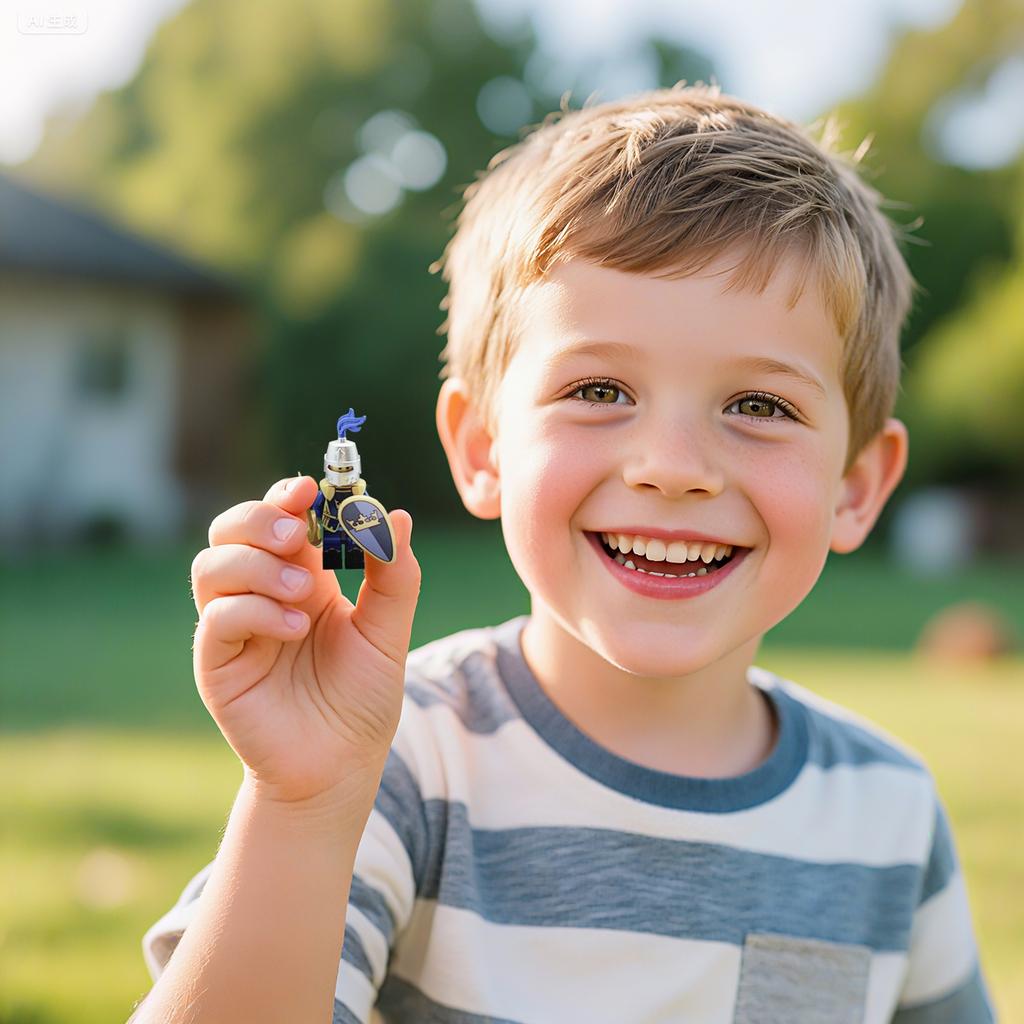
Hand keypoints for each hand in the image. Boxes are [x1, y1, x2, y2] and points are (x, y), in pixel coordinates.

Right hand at [190, 476, 420, 804]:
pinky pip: (217, 616)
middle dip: (261, 518)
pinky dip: (254, 610)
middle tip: (299, 533)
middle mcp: (261, 592)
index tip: (313, 488)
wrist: (340, 766)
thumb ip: (395, 575)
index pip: (280, 516)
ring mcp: (234, 625)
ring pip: (212, 564)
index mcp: (303, 575)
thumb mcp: (388, 631)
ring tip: (306, 593)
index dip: (289, 495)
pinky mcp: (217, 661)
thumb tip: (395, 513)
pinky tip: (294, 627)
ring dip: (259, 565)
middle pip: (231, 527)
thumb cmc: (362, 698)